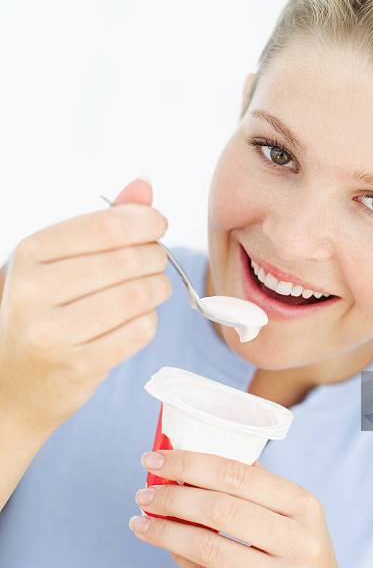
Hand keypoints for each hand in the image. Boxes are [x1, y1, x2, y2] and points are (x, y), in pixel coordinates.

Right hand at [0, 178, 170, 433]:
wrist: (18, 382)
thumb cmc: (49, 312)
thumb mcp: (62, 262)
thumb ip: (105, 224)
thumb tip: (144, 185)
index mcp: (31, 253)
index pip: (106, 226)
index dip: (146, 221)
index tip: (159, 225)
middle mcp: (34, 290)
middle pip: (128, 260)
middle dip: (156, 257)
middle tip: (156, 262)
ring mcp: (52, 332)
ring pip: (138, 295)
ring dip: (158, 289)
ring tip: (153, 289)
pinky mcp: (78, 365)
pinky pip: (140, 331)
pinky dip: (150, 321)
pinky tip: (139, 319)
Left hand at [130, 449, 349, 567]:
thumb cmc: (302, 549)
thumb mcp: (296, 512)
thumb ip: (257, 485)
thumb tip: (199, 459)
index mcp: (303, 505)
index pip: (238, 475)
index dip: (192, 464)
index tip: (159, 457)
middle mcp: (297, 541)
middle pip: (220, 509)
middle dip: (173, 497)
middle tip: (145, 491)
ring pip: (209, 548)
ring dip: (167, 531)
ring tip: (142, 519)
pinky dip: (181, 559)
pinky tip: (168, 545)